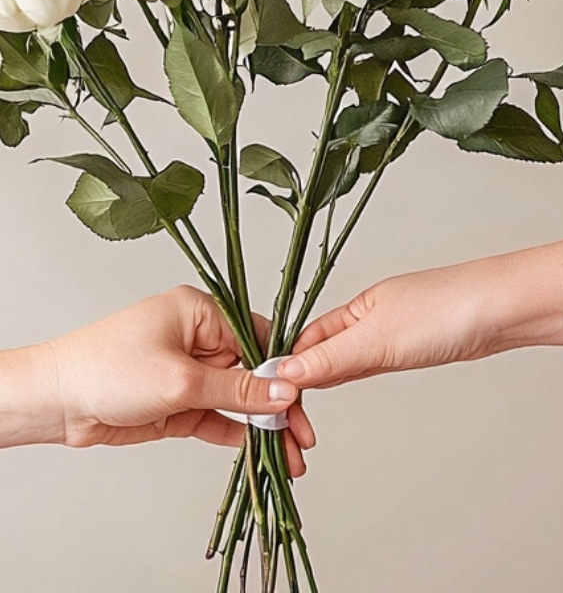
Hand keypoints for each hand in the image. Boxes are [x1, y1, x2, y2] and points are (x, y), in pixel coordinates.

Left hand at [13, 286, 315, 471]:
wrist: (51, 403)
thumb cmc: (104, 371)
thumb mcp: (181, 381)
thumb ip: (238, 391)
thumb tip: (285, 394)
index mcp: (202, 313)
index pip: (260, 339)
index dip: (285, 372)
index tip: (305, 401)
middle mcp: (198, 340)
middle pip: (254, 373)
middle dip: (280, 407)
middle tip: (303, 437)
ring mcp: (188, 373)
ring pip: (238, 400)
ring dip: (262, 427)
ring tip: (288, 454)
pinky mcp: (176, 404)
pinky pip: (217, 418)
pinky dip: (237, 434)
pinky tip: (260, 451)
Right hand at [280, 239, 562, 388]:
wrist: (507, 309)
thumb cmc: (449, 311)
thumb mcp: (377, 340)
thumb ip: (330, 359)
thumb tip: (282, 373)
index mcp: (356, 307)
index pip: (304, 342)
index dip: (284, 371)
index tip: (268, 400)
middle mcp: (372, 315)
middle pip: (322, 351)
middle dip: (300, 381)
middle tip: (284, 419)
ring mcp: (396, 329)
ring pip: (348, 358)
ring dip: (326, 380)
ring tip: (302, 410)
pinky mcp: (418, 344)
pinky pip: (374, 360)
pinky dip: (356, 373)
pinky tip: (348, 383)